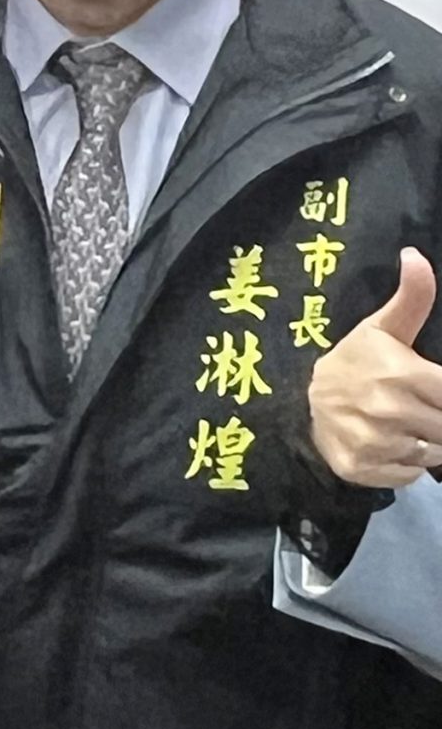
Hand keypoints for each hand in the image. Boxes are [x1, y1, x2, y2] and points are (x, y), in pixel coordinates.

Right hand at [310, 249, 441, 487]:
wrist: (300, 403)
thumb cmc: (353, 362)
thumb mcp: (381, 329)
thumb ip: (412, 297)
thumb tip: (415, 255)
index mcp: (400, 374)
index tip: (430, 390)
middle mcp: (389, 410)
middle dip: (439, 419)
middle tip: (420, 408)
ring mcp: (375, 443)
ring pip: (434, 452)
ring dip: (428, 442)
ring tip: (408, 426)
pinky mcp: (363, 468)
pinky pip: (410, 473)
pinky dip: (406, 464)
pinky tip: (390, 446)